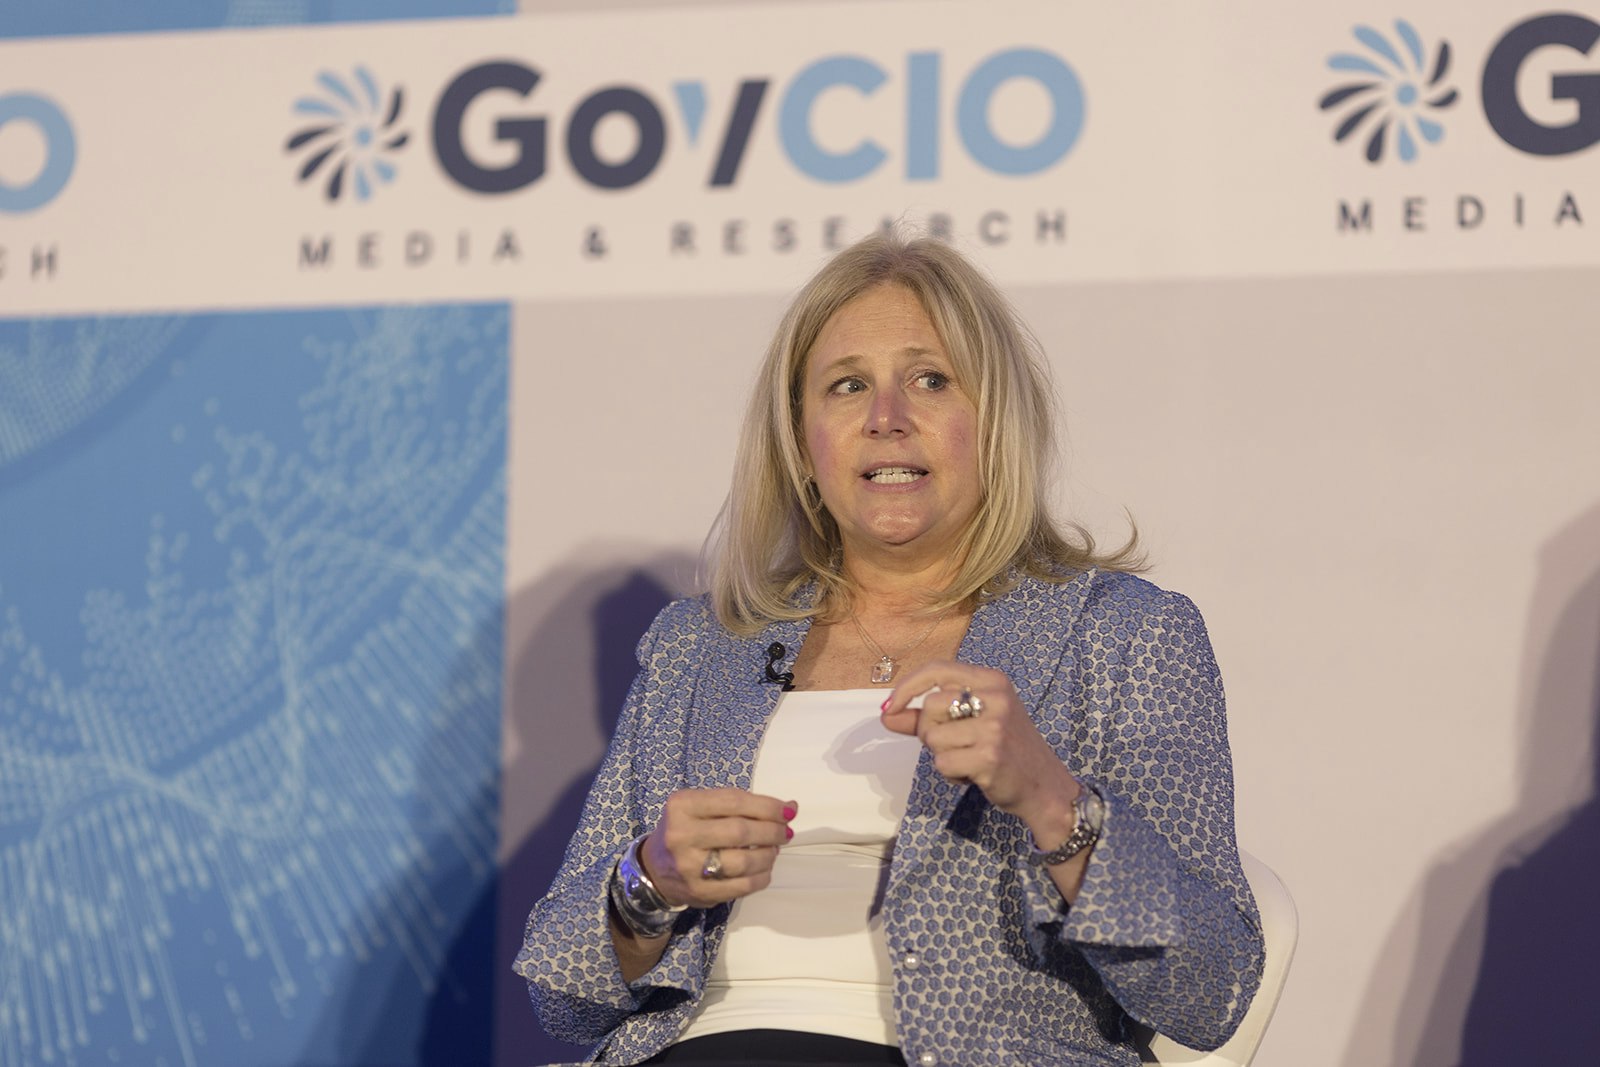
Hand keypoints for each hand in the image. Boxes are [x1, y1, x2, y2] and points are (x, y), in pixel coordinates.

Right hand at [639, 788, 795, 908]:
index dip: (767, 806)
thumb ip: (742, 804)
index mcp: (683, 805)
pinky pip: (741, 887)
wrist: (655, 869)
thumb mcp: (702, 807)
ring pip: (743, 862)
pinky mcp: (698, 892)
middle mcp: (682, 835)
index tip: (788, 811)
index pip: (734, 802)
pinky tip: (765, 870)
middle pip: (740, 832)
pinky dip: (761, 878)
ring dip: (769, 856)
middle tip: (785, 832)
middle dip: (772, 831)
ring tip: (774, 851)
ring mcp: (689, 867)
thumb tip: (790, 808)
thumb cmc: (686, 829)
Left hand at [879, 660, 1079, 822]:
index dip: (908, 686)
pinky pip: (942, 763)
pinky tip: (974, 774)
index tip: (890, 707)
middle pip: (930, 707)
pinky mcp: (989, 756)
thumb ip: (926, 716)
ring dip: (942, 755)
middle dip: (930, 731)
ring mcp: (994, 727)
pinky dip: (951, 774)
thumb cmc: (1004, 749)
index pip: (937, 670)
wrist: (1044, 786)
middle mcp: (996, 697)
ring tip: (968, 759)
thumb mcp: (972, 721)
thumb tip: (886, 715)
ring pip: (932, 737)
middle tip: (955, 744)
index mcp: (992, 680)